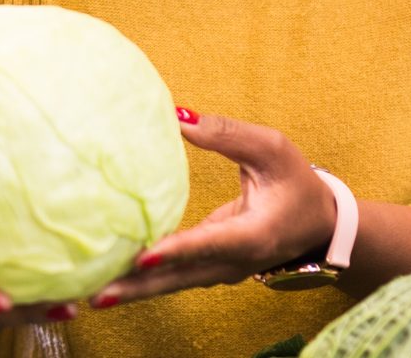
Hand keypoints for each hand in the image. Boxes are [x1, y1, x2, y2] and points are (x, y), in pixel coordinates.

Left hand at [91, 107, 335, 308]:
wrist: (320, 224)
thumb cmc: (296, 181)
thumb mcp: (272, 148)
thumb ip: (227, 133)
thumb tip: (179, 117)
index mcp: (255, 234)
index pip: (210, 244)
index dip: (176, 250)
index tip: (140, 256)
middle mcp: (235, 262)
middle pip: (179, 278)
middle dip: (136, 287)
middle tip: (93, 293)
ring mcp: (221, 270)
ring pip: (171, 284)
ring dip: (132, 290)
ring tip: (89, 293)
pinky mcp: (209, 269)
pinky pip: (171, 277)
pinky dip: (141, 281)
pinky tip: (109, 277)